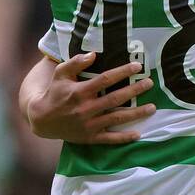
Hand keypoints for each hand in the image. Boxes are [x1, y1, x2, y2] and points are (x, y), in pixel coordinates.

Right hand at [26, 52, 155, 143]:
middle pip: (115, 99)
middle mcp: (86, 108)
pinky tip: (138, 134)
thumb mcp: (60, 74)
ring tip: (152, 107)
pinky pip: (109, 139)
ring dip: (136, 114)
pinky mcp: (89, 137)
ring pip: (116, 119)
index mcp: (80, 92)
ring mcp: (89, 125)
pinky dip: (123, 138)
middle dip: (134, 90)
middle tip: (149, 83)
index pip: (105, 79)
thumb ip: (75, 63)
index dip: (122, 72)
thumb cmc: (54, 93)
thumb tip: (93, 55)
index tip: (137, 66)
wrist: (41, 119)